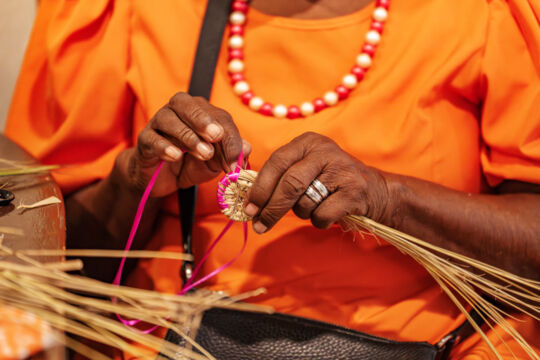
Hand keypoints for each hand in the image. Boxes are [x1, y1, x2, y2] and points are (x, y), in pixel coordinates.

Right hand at [121, 92, 249, 196]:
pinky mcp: (144, 140)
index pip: (218, 116)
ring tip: (203, 154)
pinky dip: (164, 146)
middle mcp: (177, 111)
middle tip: (216, 136)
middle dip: (204, 120)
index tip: (235, 159)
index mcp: (200, 111)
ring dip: (188, 136)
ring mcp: (158, 123)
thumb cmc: (192, 163)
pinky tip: (176, 156)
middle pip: (187, 104)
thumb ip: (231, 154)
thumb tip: (248, 149)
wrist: (164, 179)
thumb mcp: (217, 161)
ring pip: (168, 119)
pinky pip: (152, 138)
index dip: (229, 137)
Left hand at [245, 132, 390, 232]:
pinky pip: (321, 215)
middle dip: (270, 209)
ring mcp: (341, 169)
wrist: (375, 191)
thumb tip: (249, 201)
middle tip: (259, 225)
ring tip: (314, 207)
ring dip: (302, 213)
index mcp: (307, 142)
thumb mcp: (306, 168)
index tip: (248, 208)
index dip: (260, 188)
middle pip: (289, 184)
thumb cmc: (330, 183)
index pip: (276, 162)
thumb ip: (281, 176)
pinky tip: (330, 214)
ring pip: (304, 202)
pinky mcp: (354, 191)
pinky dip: (320, 221)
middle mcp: (324, 150)